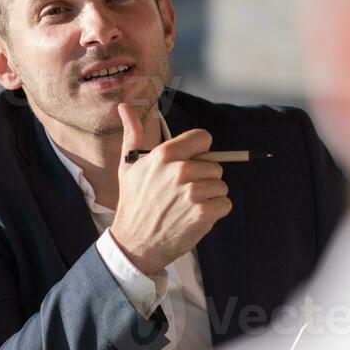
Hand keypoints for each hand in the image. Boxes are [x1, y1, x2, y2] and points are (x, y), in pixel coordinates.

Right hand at [108, 103, 231, 275]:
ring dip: (210, 197)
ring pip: (221, 186)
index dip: (200, 152)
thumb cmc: (134, 202)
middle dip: (204, 179)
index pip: (203, 138)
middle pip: (215, 166)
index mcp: (165, 155)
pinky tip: (195, 217)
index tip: (191, 163)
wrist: (135, 242)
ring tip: (188, 206)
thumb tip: (124, 106)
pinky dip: (215, 212)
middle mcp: (180, 171)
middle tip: (183, 192)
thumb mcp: (129, 165)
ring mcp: (193, 193)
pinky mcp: (203, 213)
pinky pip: (225, 204)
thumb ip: (133, 133)